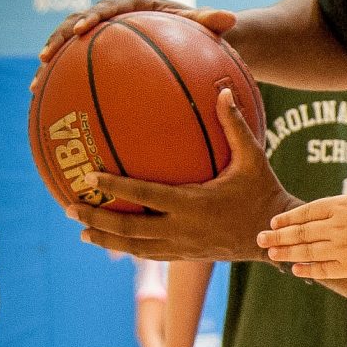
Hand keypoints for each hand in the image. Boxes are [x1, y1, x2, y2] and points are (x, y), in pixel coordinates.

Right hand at [34, 0, 236, 82]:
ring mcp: (105, 36)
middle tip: (47, 57)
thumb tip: (230, 18)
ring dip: (53, 61)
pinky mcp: (102, 54)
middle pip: (78, 22)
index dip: (92, 16)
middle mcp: (114, 15)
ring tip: (36, 83)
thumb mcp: (209, 28)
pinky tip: (51, 105)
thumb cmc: (204, 35)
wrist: (198, 42)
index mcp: (135, 4)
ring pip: (71, 44)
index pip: (109, 7)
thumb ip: (212, 21)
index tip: (83, 30)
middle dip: (60, 39)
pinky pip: (79, 66)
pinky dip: (65, 81)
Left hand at [68, 89, 296, 262]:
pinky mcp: (187, 254)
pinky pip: (152, 253)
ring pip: (137, 247)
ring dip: (108, 239)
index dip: (116, 187)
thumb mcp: (253, 158)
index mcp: (194, 203)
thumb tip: (222, 91)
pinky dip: (129, 248)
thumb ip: (234, 125)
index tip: (89, 177)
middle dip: (99, 219)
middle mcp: (184, 229)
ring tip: (83, 231)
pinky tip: (113, 241)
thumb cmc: (264, 192)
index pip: (146, 195)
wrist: (273, 235)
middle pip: (131, 229)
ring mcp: (184, 246)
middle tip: (72, 207)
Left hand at [259, 135, 346, 277]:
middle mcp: (337, 225)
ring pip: (307, 250)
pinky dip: (308, 269)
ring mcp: (343, 246)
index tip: (274, 222)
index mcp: (343, 204)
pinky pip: (325, 269)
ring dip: (287, 253)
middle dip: (278, 236)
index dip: (289, 217)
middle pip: (301, 231)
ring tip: (271, 255)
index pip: (307, 211)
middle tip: (259, 240)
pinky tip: (296, 269)